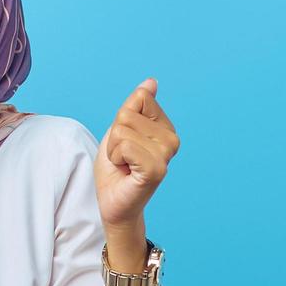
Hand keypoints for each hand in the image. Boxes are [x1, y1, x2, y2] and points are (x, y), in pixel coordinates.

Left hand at [94, 77, 180, 229]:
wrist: (113, 203)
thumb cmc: (116, 169)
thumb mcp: (120, 130)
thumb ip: (134, 106)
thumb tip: (151, 82)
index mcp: (165, 127)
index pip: (140, 98)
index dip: (121, 120)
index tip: (125, 143)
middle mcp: (172, 139)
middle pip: (127, 114)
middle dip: (115, 137)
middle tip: (123, 158)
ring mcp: (166, 154)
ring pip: (122, 130)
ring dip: (114, 149)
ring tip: (124, 165)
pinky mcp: (156, 169)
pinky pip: (125, 146)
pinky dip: (116, 158)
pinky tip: (126, 172)